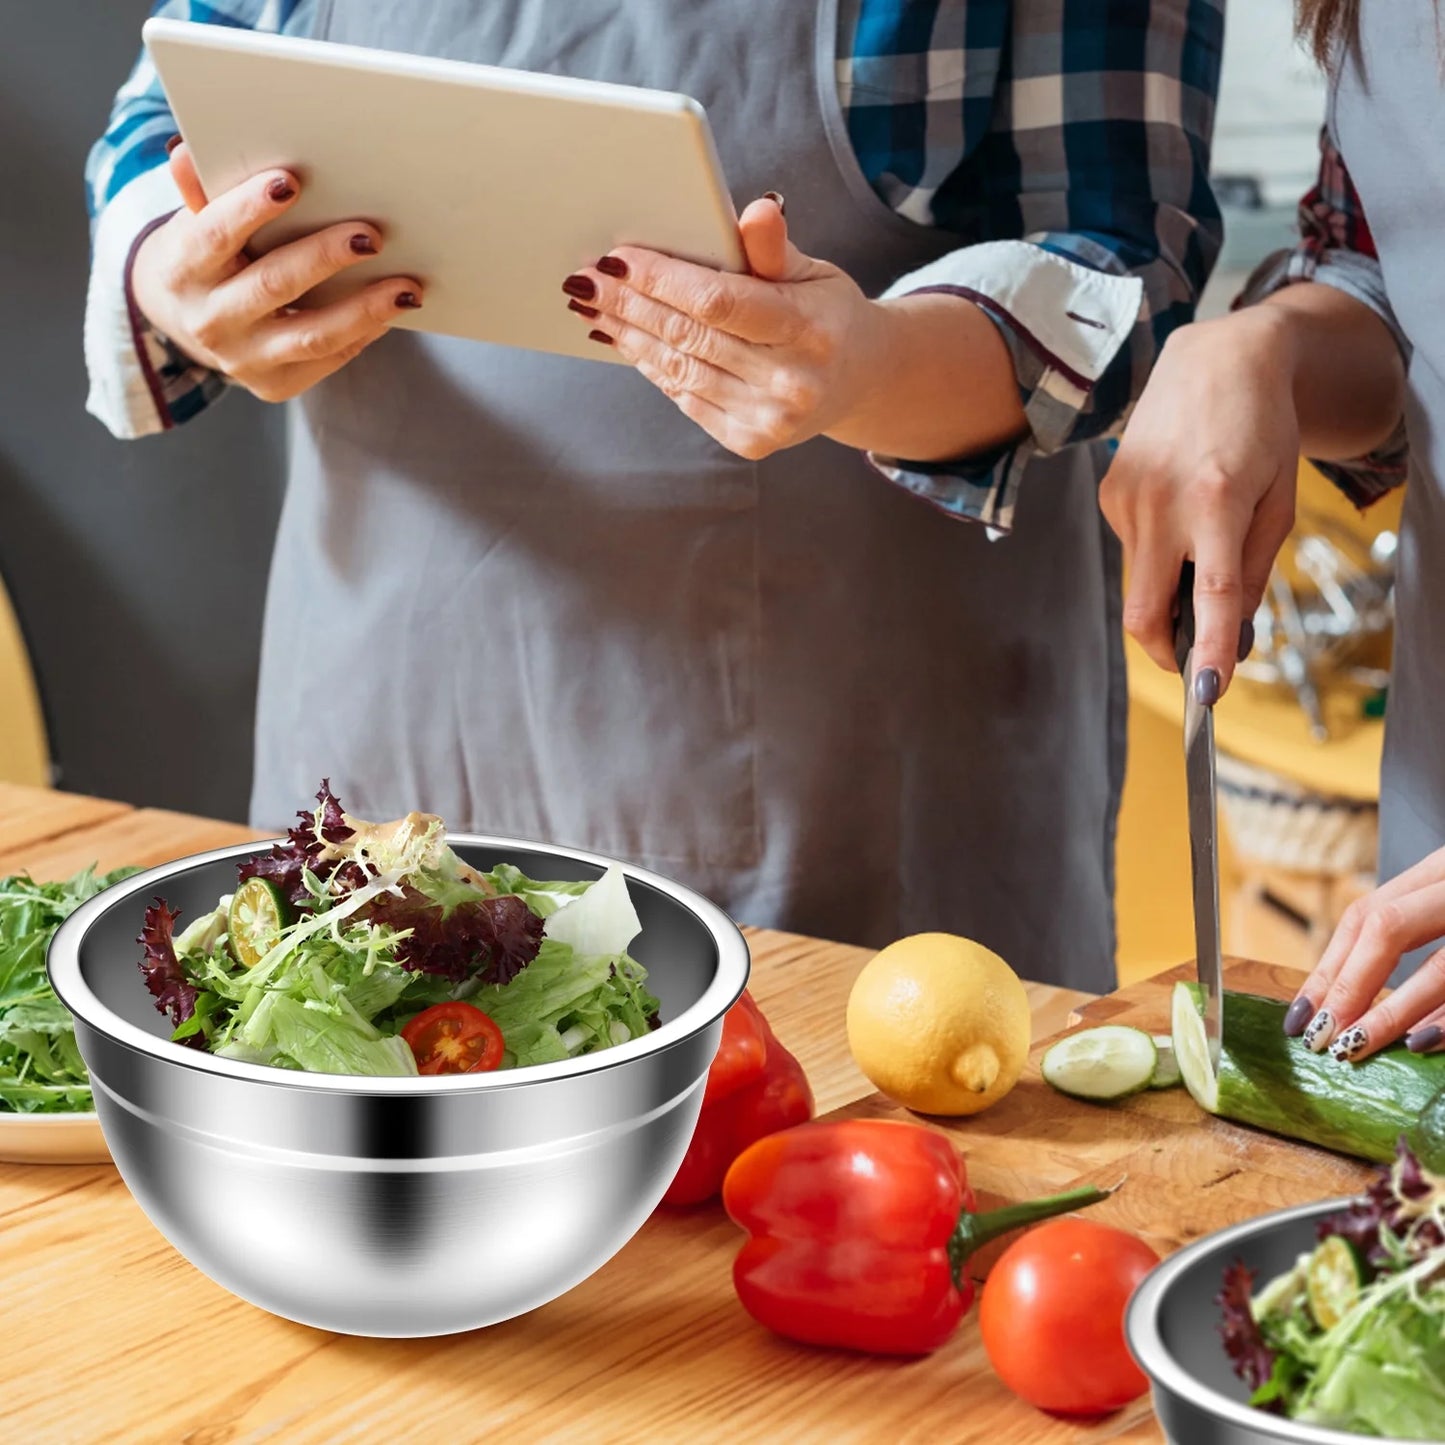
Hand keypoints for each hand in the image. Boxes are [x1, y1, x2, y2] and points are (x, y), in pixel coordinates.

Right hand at [131, 142, 423, 403]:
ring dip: (364, 310)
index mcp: (183, 269)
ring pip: (311, 336)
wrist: (190, 323)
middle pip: (274, 285)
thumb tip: (185, 153)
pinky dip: (364, 334)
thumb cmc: (206, 258)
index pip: (215, 235)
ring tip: (407, 288)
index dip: (250, 209)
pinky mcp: (275, 385)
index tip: (290, 182)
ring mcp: (243, 360)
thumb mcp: (193, 223)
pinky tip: (392, 310)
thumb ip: (200, 193)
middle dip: (324, 257)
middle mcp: (210, 321)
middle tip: (370, 236)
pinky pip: (328, 360)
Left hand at [558, 195, 888, 460]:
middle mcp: (790, 382)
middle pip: (689, 335)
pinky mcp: (750, 442)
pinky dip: (651, 366)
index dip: (661, 279)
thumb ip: (775, 249)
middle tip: (586, 279)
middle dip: (630, 303)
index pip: (718, 301)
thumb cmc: (828, 316)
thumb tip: (758, 210)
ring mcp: (769, 420)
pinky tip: (626, 339)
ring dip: (629, 335)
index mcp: (809, 330)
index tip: (618, 258)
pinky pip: (685, 397)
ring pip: (679, 369)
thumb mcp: (814, 272)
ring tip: (594, 307)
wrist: (861, 381)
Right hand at [1099, 308, 1300, 703]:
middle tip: (1193, 661)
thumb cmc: (1262, 428)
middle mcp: (1162, 502)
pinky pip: (1131, 549)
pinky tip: (1178, 508)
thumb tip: (1227, 630)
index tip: (1208, 693)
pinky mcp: (1109, 493)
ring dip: (1166, 589)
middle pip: (1143, 611)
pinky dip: (1157, 552)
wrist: (1217, 359)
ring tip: (1200, 542)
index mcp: (1217, 501)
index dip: (1206, 650)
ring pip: (1137, 583)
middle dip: (1165, 650)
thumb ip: (1254, 570)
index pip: (1209, 595)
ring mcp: (1127, 498)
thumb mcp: (1279, 501)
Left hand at [1285, 848, 1444, 1060]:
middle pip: (1387, 929)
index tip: (1299, 1018)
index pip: (1364, 918)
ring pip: (1439, 965)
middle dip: (1348, 987)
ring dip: (1392, 1010)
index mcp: (1437, 872)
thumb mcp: (1444, 905)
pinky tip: (1420, 1042)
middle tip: (1320, 1039)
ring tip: (1355, 1046)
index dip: (1328, 970)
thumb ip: (1409, 935)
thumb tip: (1344, 1004)